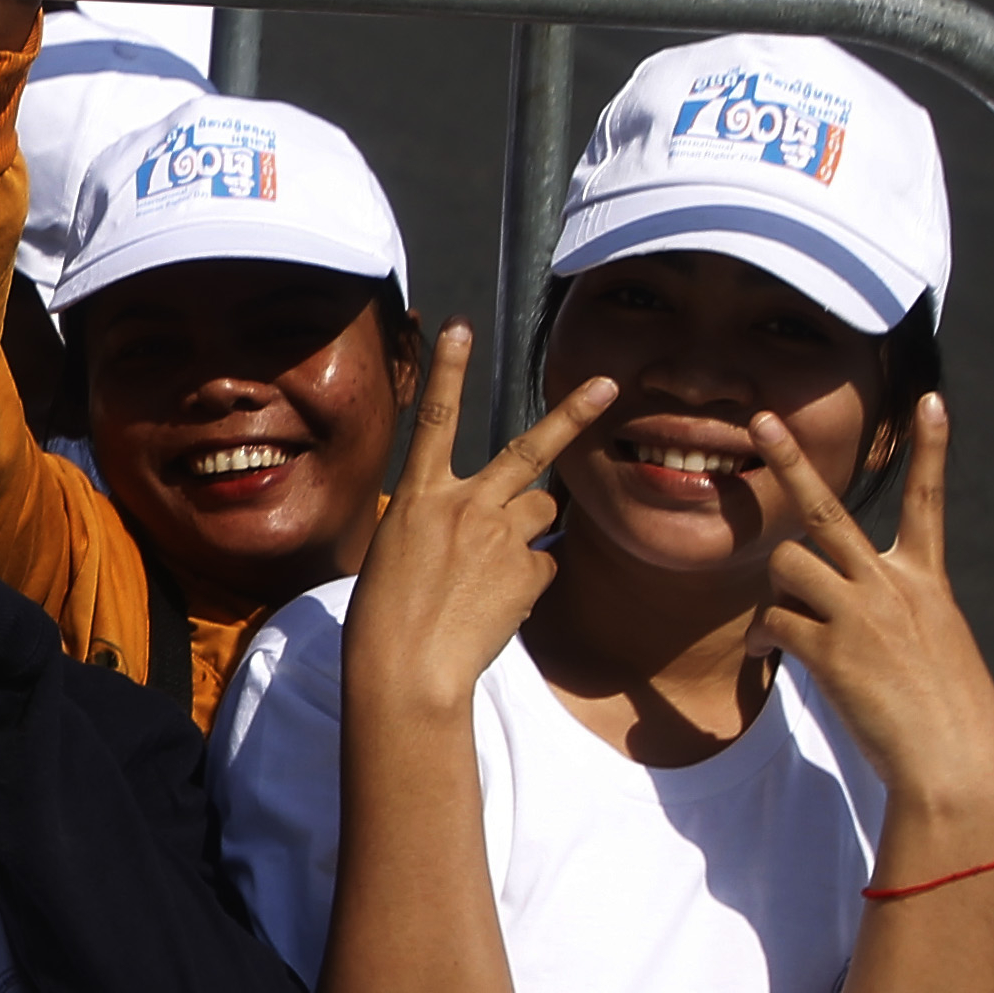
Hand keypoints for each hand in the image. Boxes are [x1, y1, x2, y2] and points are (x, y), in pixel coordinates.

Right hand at [341, 326, 616, 724]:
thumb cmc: (385, 614)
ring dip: (531, 527)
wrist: (405, 667)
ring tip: (493, 567)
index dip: (448, 369)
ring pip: (543, 511)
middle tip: (608, 385)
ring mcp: (501, 538)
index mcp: (417, 496)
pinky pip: (544, 565)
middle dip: (574, 415)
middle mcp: (464, 506)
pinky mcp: (530, 574)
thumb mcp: (398, 550)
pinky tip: (497, 605)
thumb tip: (501, 525)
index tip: (458, 325)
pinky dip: (528, 581)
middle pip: (529, 450)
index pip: (435, 418)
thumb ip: (445, 521)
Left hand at [752, 399, 993, 822]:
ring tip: (790, 629)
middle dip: (790, 461)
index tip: (932, 399)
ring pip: (785, 567)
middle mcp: (894, 585)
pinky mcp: (832, 648)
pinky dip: (766, 638)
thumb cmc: (942, 711)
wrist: (952, 762)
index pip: (928, 502)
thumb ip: (888, 610)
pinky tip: (773, 658)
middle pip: (826, 512)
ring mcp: (861, 613)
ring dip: (777, 593)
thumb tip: (825, 605)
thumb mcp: (931, 644)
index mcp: (926, 581)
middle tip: (762, 420)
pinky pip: (775, 621)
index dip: (932, 449)